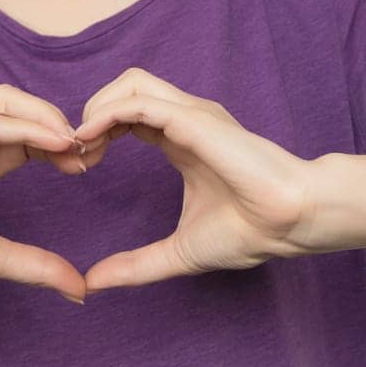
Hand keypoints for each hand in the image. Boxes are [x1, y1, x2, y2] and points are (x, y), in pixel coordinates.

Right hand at [0, 84, 90, 302]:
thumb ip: (34, 265)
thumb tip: (80, 288)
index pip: (29, 136)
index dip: (61, 144)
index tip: (87, 167)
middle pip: (24, 109)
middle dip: (60, 124)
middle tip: (88, 152)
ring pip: (6, 102)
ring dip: (46, 116)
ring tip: (73, 142)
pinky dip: (23, 126)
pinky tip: (52, 141)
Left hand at [72, 68, 318, 293]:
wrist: (289, 223)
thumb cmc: (248, 232)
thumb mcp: (177, 252)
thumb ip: (136, 265)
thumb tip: (94, 283)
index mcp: (181, 140)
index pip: (128, 116)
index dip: (98, 133)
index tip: (81, 165)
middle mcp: (184, 120)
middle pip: (125, 88)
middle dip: (92, 113)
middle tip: (76, 154)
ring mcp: (191, 115)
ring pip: (130, 83)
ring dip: (96, 108)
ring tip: (81, 146)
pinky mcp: (194, 119)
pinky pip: (140, 102)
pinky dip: (107, 114)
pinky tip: (89, 139)